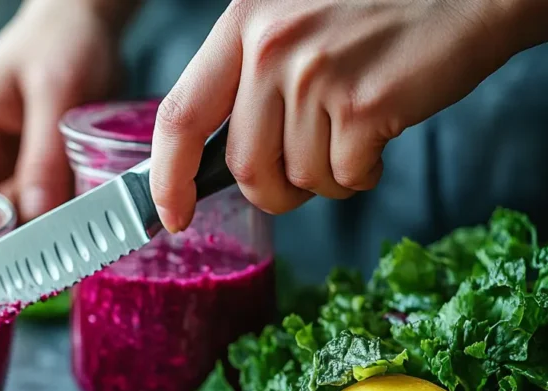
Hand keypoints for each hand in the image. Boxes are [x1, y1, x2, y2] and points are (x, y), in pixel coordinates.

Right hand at [0, 0, 134, 222]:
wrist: (79, 25)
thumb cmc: (59, 42)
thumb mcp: (56, 92)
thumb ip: (45, 156)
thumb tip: (37, 214)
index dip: (3, 230)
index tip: (46, 232)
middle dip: (32, 224)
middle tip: (75, 211)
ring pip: (16, 222)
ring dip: (50, 217)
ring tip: (81, 190)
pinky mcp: (16, 177)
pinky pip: (35, 210)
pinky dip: (59, 208)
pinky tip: (79, 190)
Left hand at [149, 0, 544, 230]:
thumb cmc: (380, 12)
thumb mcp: (293, 23)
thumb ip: (249, 80)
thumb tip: (210, 161)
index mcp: (243, 24)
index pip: (178, 116)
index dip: (167, 178)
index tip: (172, 214)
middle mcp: (271, 47)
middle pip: (242, 166)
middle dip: (271, 192)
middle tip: (301, 177)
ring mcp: (316, 75)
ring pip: (296, 178)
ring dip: (325, 178)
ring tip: (352, 134)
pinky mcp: (363, 104)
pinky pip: (343, 178)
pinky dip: (362, 174)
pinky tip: (378, 135)